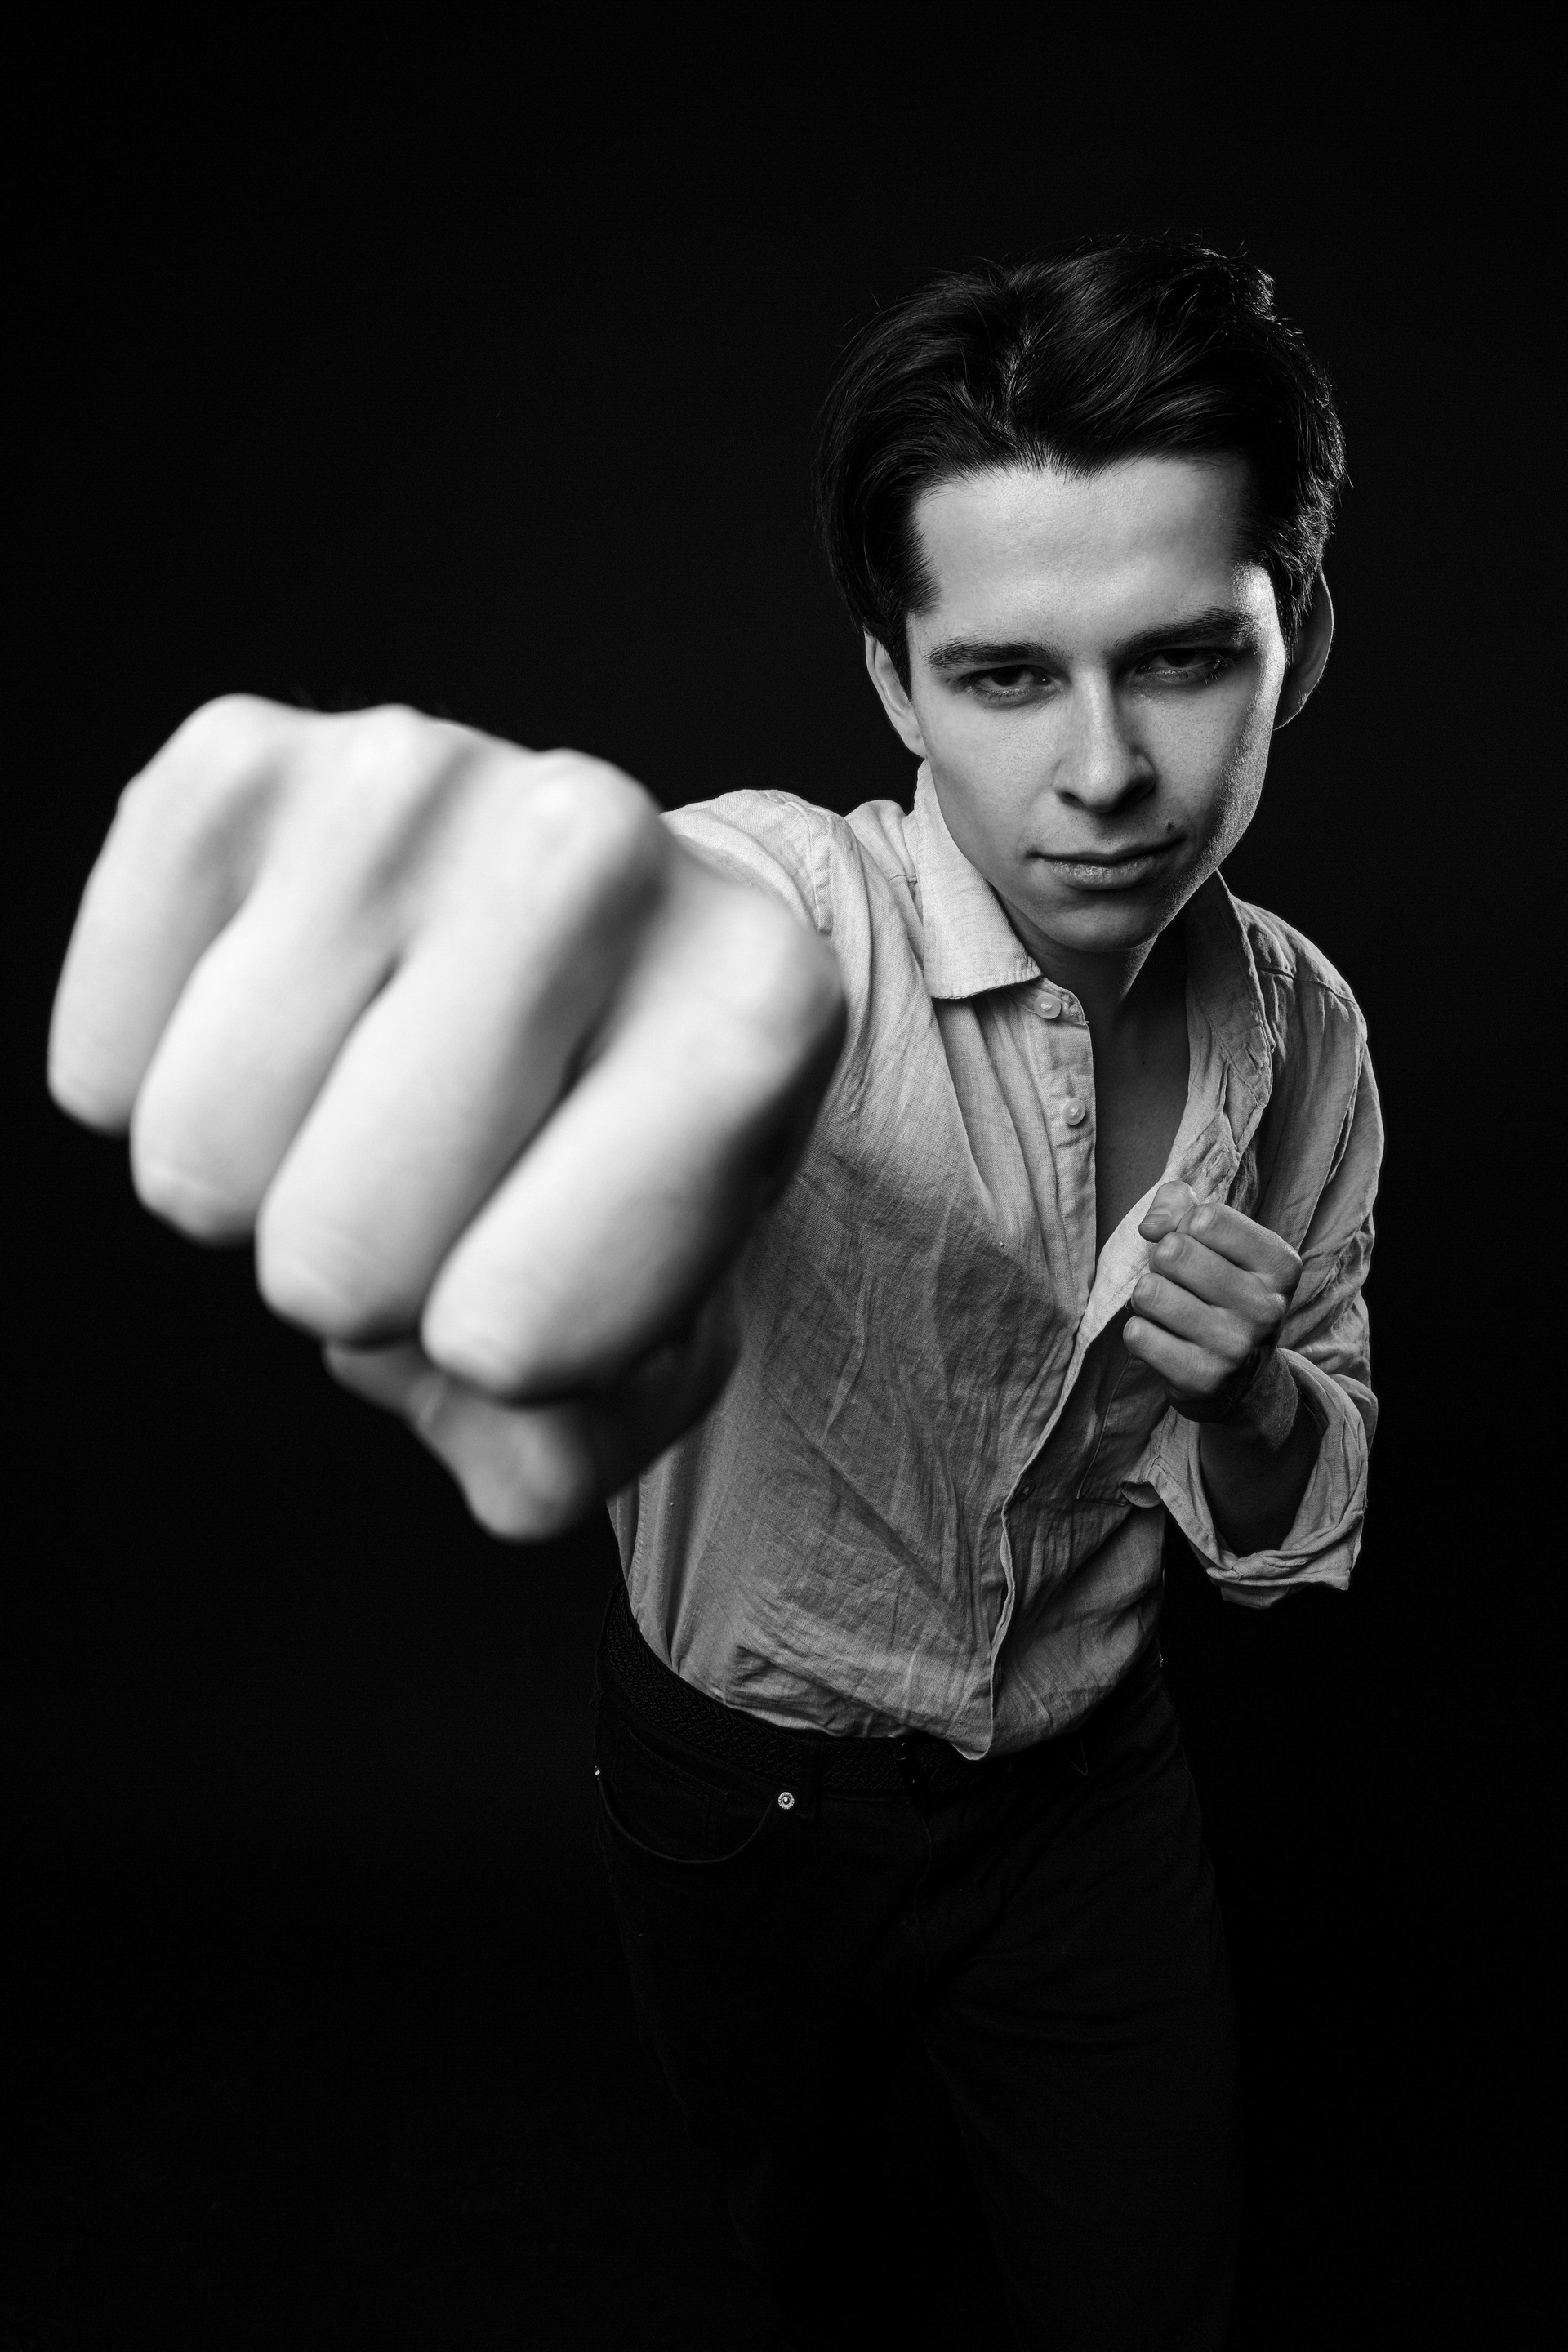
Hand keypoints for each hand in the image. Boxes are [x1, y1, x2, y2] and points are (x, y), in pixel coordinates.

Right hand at [49, 698, 844, 1533]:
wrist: (574, 954)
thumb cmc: (613, 1153)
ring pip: (198, 1156)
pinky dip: (154, 1085)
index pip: (516, 1335)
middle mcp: (602, 846)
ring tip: (367, 1095)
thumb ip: (576, 1444)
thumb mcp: (651, 1335)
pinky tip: (280, 1016)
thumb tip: (484, 1395)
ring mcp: (412, 774)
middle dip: (368, 1283)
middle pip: (335, 1261)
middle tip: (442, 1185)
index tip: (553, 1263)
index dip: (507, 1355)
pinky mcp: (234, 760)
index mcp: (759, 1007)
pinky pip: (98, 1059)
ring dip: (261, 1181)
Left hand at [1126, 1181, 1302, 1424]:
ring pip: (1149, 1292)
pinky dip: (1140, 1332)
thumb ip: (1179, 1206)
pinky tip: (1166, 1341)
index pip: (1205, 1218)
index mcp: (1279, 1265)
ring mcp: (1236, 1347)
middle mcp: (1266, 1307)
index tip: (1197, 1247)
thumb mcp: (1217, 1241)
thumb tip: (1151, 1227)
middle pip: (1173, 1251)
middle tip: (1179, 1283)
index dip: (1183, 1227)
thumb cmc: (1220, 1290)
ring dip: (1147, 1298)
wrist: (1242, 1380)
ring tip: (1171, 1310)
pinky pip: (1137, 1334)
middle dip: (1161, 1261)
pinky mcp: (1203, 1379)